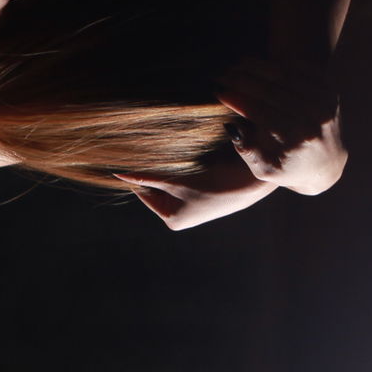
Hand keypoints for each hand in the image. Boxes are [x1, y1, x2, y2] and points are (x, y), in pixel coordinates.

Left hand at [115, 143, 279, 229]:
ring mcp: (192, 205)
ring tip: (178, 157)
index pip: (143, 192)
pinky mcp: (202, 192)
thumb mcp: (178, 180)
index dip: (139, 174)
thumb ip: (147, 178)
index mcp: (172, 219)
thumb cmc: (216, 184)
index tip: (131, 156)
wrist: (253, 180)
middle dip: (157, 170)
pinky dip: (183, 168)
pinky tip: (189, 159)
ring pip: (170, 179)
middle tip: (157, 152)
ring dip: (171, 167)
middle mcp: (181, 215)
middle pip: (156, 186)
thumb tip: (118, 174)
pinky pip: (184, 177)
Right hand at [215, 56, 346, 194]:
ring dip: (257, 67)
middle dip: (242, 79)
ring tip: (235, 66)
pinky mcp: (329, 91)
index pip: (261, 111)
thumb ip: (246, 149)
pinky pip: (301, 69)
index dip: (237, 99)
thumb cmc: (287, 168)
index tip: (217, 91)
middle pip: (272, 90)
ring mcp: (325, 102)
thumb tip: (230, 125)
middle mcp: (314, 118)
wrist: (325, 165)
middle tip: (220, 74)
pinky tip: (258, 65)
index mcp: (297, 138)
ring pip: (286, 75)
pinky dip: (278, 63)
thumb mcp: (263, 168)